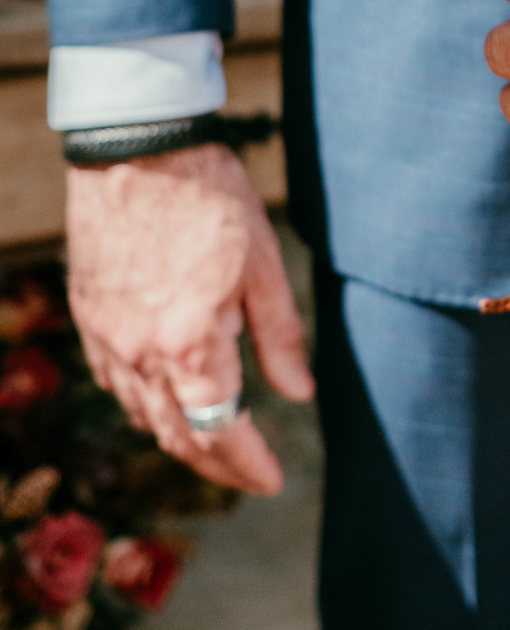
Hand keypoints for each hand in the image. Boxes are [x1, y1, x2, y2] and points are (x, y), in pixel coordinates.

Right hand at [67, 146, 313, 494]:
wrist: (138, 149)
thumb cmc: (211, 198)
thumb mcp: (264, 264)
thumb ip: (280, 336)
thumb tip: (299, 394)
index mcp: (192, 343)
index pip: (222, 430)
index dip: (248, 464)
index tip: (272, 480)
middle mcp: (142, 353)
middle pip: (178, 435)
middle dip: (217, 464)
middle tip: (249, 474)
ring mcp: (108, 338)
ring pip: (142, 414)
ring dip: (180, 438)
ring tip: (215, 442)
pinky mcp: (90, 317)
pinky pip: (115, 382)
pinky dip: (144, 404)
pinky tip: (165, 400)